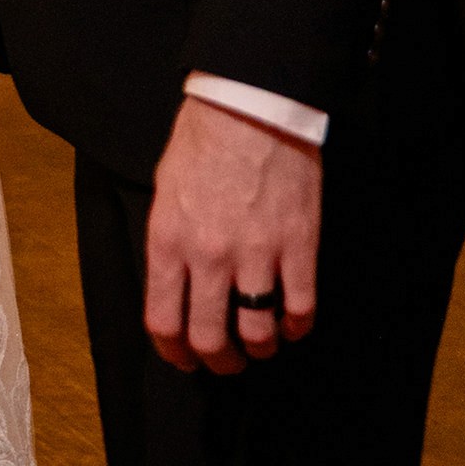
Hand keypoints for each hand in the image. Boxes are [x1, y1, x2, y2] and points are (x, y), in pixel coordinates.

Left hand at [144, 97, 320, 374]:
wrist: (251, 104)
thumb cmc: (203, 140)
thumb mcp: (165, 190)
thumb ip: (169, 242)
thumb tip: (176, 287)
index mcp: (169, 240)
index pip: (164, 322)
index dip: (174, 353)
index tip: (185, 359)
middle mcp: (209, 254)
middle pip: (211, 339)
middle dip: (219, 361)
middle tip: (227, 361)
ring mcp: (257, 252)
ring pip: (258, 332)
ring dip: (260, 347)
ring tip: (261, 342)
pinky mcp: (298, 245)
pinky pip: (300, 308)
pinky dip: (297, 326)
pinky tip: (293, 322)